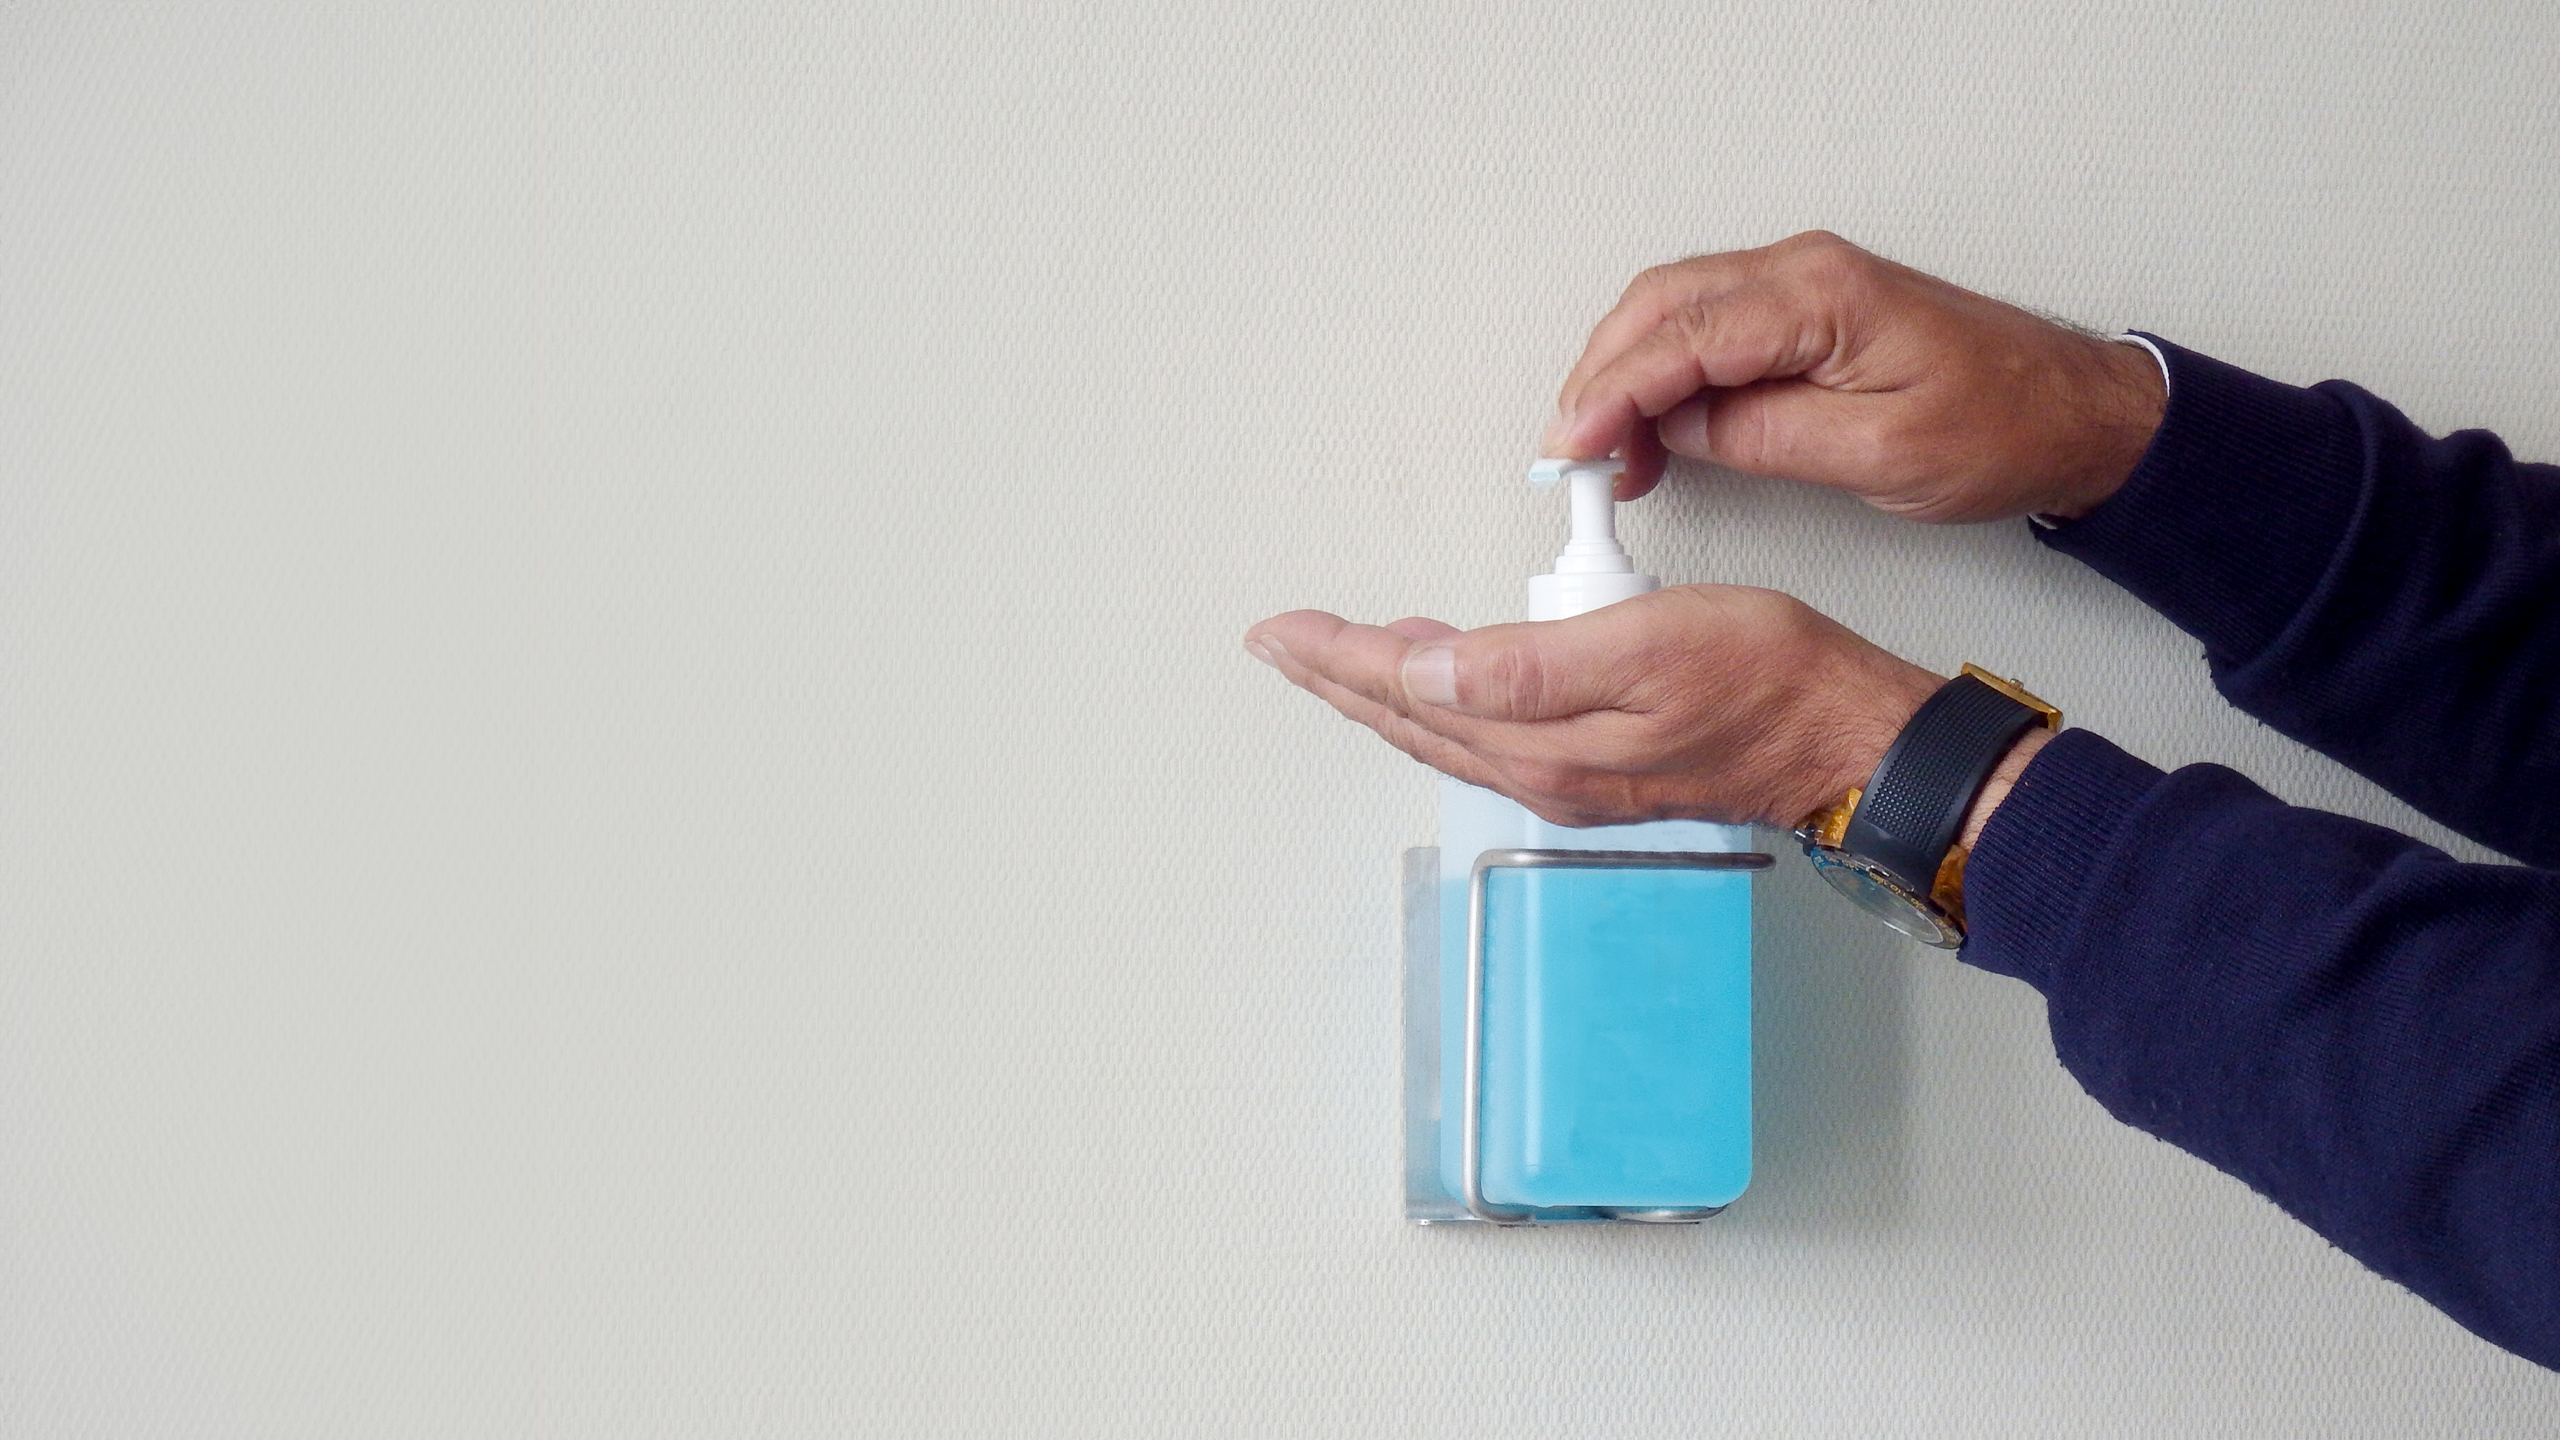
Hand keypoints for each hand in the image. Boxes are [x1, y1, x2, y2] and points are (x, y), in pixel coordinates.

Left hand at [1244, 585, 1946, 829]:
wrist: (1844, 742)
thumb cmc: (1768, 681)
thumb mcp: (1646, 646)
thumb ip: (1527, 665)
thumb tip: (1426, 670)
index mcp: (1539, 740)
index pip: (1406, 689)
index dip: (1336, 654)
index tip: (1282, 629)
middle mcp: (1540, 771)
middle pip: (1409, 717)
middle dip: (1336, 677)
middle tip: (1279, 642)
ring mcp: (1566, 777)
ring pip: (1442, 729)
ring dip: (1380, 691)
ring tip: (1334, 657)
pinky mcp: (1596, 770)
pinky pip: (1484, 736)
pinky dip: (1439, 703)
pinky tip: (1436, 679)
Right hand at [1545, 231, 2166, 523]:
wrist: (2074, 412)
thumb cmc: (2005, 427)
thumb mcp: (1877, 454)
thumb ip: (1765, 437)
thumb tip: (1682, 433)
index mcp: (1820, 296)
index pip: (1681, 335)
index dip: (1611, 393)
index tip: (1571, 446)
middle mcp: (1805, 272)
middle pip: (1659, 305)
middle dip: (1598, 379)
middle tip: (1569, 455)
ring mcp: (1804, 286)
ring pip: (1674, 312)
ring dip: (1625, 378)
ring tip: (1607, 456)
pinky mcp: (1808, 313)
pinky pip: (1709, 327)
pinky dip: (1663, 374)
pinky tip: (1654, 431)